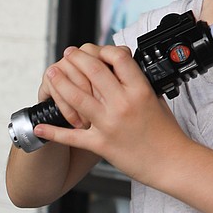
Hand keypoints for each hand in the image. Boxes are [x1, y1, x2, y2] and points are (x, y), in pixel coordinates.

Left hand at [35, 44, 186, 182]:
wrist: (171, 162)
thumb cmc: (167, 133)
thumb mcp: (157, 99)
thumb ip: (139, 85)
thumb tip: (123, 70)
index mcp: (140, 90)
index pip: (119, 58)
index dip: (105, 50)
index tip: (97, 50)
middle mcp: (123, 104)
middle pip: (94, 72)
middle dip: (77, 58)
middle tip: (68, 53)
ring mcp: (110, 124)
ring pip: (78, 98)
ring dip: (61, 83)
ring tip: (52, 73)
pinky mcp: (101, 144)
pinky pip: (72, 136)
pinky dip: (54, 131)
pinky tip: (41, 125)